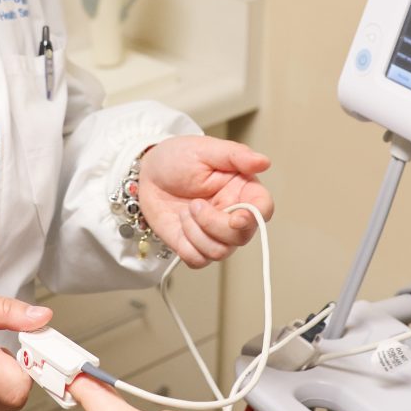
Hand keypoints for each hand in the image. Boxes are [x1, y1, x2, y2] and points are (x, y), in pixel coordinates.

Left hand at [135, 136, 273, 268]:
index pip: (263, 209)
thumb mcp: (205, 149)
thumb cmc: (177, 157)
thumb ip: (236, 155)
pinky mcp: (193, 245)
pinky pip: (198, 261)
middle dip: (214, 224)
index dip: (255, 217)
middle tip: (194, 204)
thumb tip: (264, 162)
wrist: (146, 172)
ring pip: (220, 252)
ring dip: (196, 232)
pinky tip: (180, 225)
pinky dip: (186, 246)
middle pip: (241, 237)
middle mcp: (232, 214)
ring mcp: (213, 232)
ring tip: (186, 211)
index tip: (237, 217)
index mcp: (241, 189)